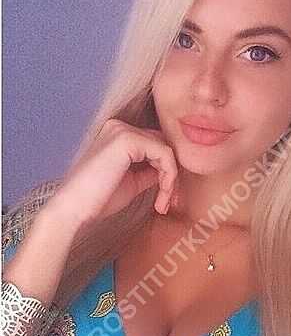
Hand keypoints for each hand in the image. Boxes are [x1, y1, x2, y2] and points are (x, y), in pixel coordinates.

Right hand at [49, 119, 178, 230]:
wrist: (75, 208)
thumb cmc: (98, 199)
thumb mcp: (132, 182)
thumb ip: (149, 171)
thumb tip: (168, 170)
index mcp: (116, 134)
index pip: (153, 145)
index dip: (165, 171)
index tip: (165, 199)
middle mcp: (119, 127)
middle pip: (162, 145)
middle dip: (171, 175)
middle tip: (167, 202)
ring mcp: (123, 130)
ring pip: (166, 150)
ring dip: (170, 179)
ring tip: (162, 203)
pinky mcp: (128, 139)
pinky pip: (164, 154)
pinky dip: (169, 177)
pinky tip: (161, 197)